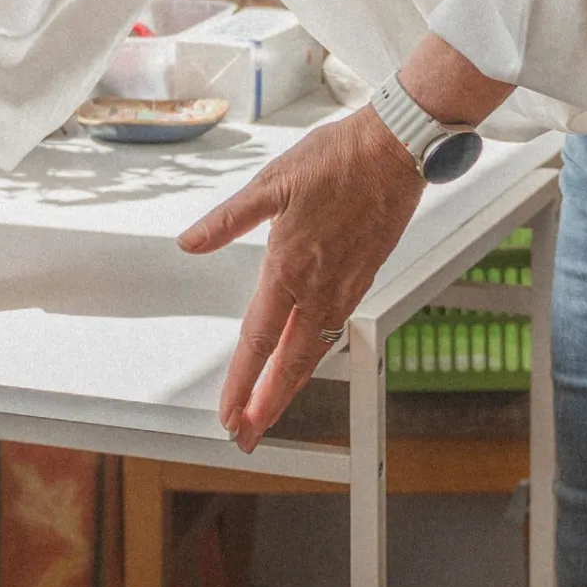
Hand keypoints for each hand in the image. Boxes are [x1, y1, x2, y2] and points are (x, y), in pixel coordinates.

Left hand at [177, 106, 424, 448]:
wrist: (396, 150)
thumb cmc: (336, 159)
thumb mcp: (270, 183)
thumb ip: (228, 220)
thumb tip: (190, 241)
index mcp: (289, 268)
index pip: (258, 342)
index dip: (241, 384)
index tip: (228, 414)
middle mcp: (319, 288)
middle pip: (289, 364)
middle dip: (265, 405)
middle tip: (246, 436)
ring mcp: (346, 287)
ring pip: (315, 352)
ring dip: (290, 387)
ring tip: (269, 410)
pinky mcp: (364, 278)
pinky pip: (335, 330)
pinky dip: (316, 355)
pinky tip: (306, 358)